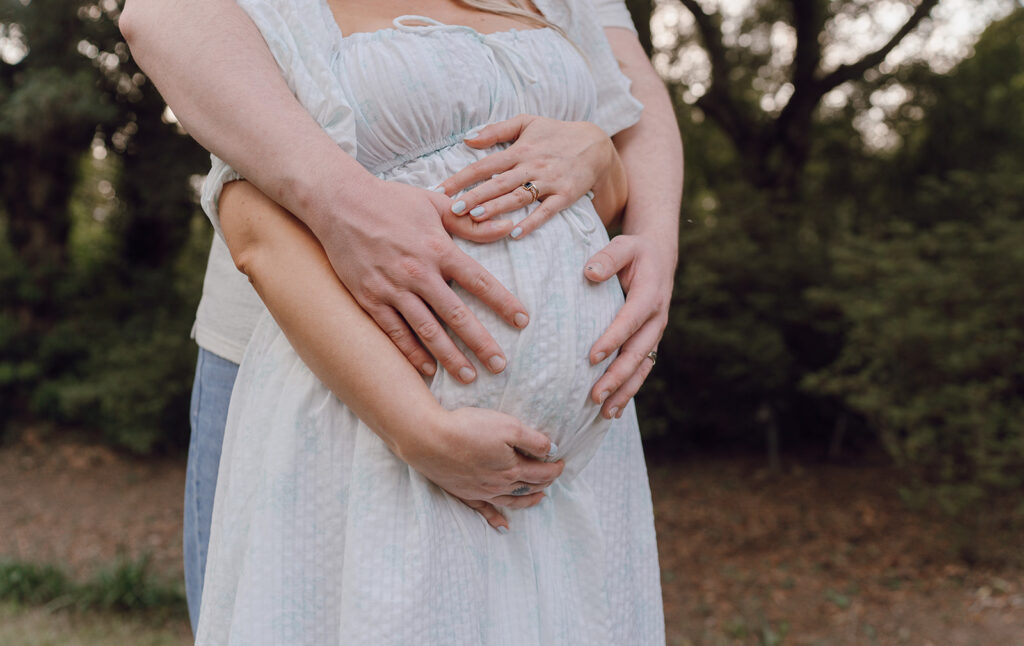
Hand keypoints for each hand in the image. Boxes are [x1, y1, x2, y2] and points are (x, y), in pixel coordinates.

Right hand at [310, 178, 526, 381]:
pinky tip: (428, 370)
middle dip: (481, 343)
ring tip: (469, 376)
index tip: (522, 321)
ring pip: (427, 330)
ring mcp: (392, 288)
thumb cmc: (390, 200)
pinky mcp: (370, 298)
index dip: (503, 303)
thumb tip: (506, 228)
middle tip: (500, 365)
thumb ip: (470, 223)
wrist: (339, 202)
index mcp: (439, 248)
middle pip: (457, 315)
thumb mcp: (434, 204)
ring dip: (449, 356)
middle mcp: (418, 272)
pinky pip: (394, 332)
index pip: (479, 281)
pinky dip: (412, 353)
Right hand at [398, 407, 563, 530]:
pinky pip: (484, 511)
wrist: (429, 440)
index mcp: (513, 469)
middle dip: (545, 482)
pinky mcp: (464, 492)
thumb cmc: (469, 429)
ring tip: (540, 498)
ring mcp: (481, 491)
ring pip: (511, 500)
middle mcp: (499, 485)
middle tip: (553, 476)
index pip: (541, 472)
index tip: (562, 462)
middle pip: (528, 486)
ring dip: (528, 500)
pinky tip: (502, 527)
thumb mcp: (508, 426)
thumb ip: (533, 440)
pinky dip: (495, 519)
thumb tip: (552, 451)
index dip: (555, 468)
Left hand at [436, 114, 617, 238]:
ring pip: (519, 197)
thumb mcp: (527, 123)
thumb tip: (467, 138)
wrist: (595, 144)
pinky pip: (547, 211)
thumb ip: (496, 130)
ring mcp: (549, 182)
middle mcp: (532, 165)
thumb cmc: (555, 134)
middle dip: (475, 195)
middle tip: (454, 208)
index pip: (485, 164)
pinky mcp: (565, 195)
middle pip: (499, 183)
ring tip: (477, 217)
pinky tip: (517, 233)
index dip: (462, 177)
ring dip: (498, 208)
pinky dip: (533, 222)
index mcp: (519, 150)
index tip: (441, 189)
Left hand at [584, 234, 674, 418]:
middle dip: (617, 376)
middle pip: (637, 352)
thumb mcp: (624, 246)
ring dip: (624, 391)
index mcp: (650, 295)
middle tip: (595, 395)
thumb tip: (590, 273)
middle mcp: (656, 318)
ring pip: (641, 367)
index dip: (613, 339)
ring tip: (604, 412)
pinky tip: (613, 410)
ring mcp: (654, 334)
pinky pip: (642, 370)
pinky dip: (629, 390)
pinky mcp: (649, 342)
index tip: (592, 357)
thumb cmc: (635, 252)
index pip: (629, 320)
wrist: (658, 259)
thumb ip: (608, 258)